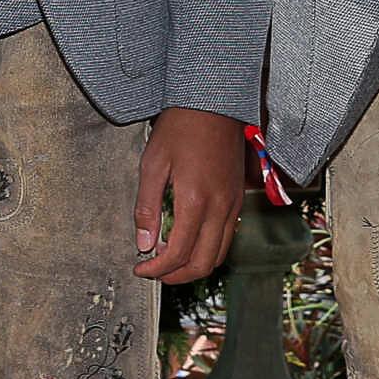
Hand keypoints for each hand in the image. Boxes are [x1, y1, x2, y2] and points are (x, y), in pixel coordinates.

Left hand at [134, 106, 245, 283]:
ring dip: (193, 266)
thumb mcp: (152, 163)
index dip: (156, 269)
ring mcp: (233, 205)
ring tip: (168, 261)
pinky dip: (207, 250)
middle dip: (176, 276)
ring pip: (218, 254)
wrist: (214, 103)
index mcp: (195, 200)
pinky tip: (188, 241)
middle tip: (153, 272)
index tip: (140, 270)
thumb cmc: (180, 128)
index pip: (177, 252)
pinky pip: (226, 237)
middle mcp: (220, 208)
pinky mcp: (238, 199)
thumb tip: (143, 243)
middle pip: (202, 263)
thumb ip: (146, 206)